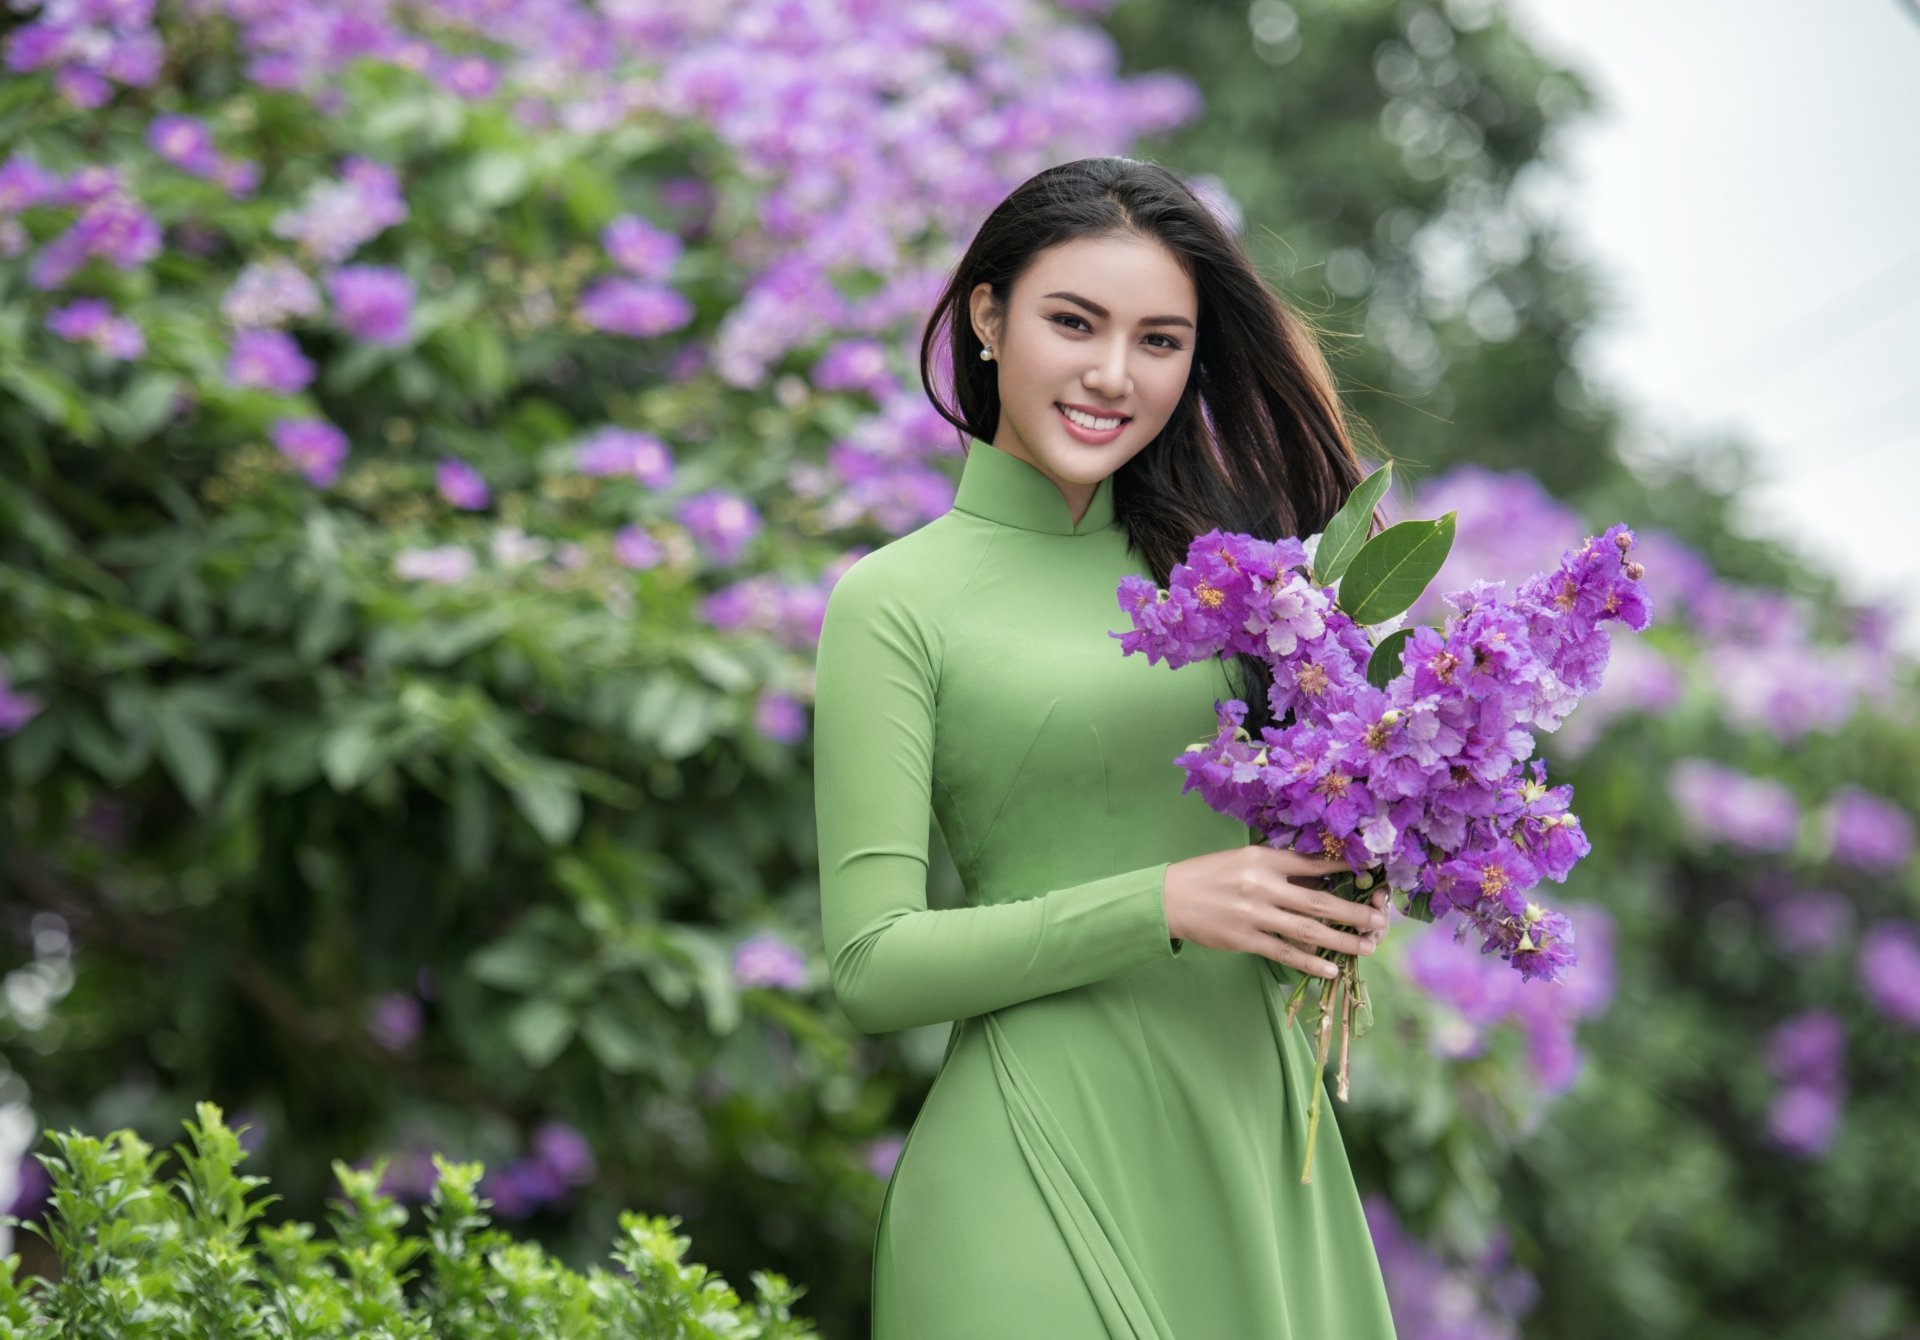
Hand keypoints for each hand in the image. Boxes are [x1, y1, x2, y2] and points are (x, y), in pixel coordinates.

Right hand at [1163, 845, 1389, 977]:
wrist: (1169, 898)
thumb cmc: (1209, 875)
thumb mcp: (1244, 860)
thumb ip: (1279, 868)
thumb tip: (1321, 877)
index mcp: (1263, 859)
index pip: (1314, 863)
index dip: (1347, 868)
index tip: (1373, 873)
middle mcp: (1262, 885)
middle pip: (1320, 900)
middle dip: (1355, 911)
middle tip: (1381, 919)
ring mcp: (1254, 914)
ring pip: (1308, 929)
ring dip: (1342, 940)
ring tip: (1367, 946)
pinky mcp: (1245, 939)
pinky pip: (1285, 953)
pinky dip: (1311, 962)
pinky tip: (1332, 969)